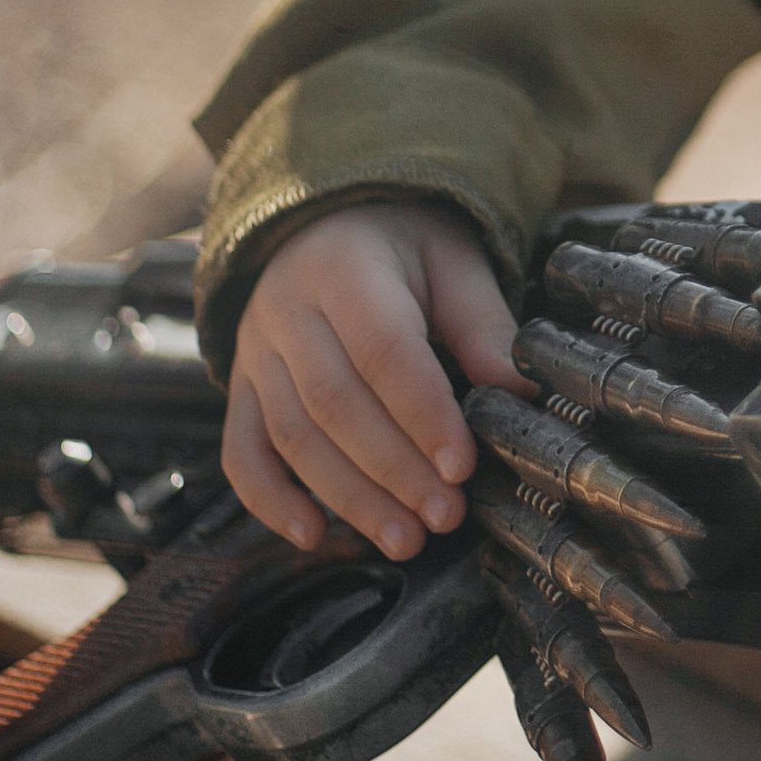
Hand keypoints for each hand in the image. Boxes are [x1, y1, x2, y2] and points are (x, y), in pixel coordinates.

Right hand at [225, 202, 520, 558]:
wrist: (326, 222)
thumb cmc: (403, 246)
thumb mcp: (453, 262)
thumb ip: (483, 325)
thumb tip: (521, 391)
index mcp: (343, 267)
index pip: (383, 350)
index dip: (424, 413)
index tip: (462, 466)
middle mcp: (285, 309)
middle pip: (335, 403)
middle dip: (394, 469)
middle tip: (445, 515)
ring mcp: (254, 352)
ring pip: (291, 436)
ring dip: (349, 497)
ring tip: (405, 538)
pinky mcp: (240, 389)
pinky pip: (240, 451)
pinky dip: (270, 500)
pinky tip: (312, 535)